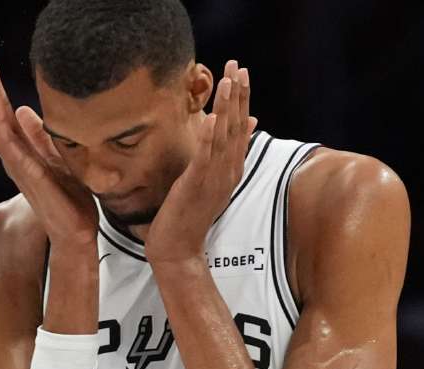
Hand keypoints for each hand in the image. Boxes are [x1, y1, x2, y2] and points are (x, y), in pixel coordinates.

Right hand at [0, 45, 97, 249]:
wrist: (76, 233)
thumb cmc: (68, 199)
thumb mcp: (57, 158)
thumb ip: (40, 137)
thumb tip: (25, 110)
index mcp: (21, 149)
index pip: (2, 110)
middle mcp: (15, 156)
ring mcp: (20, 168)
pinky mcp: (32, 179)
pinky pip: (14, 150)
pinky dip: (4, 129)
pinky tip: (1, 109)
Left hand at [146, 60, 256, 264]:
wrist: (178, 248)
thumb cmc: (190, 214)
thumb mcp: (211, 180)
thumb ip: (225, 154)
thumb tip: (245, 126)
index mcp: (231, 169)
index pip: (241, 128)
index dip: (242, 99)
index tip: (242, 73)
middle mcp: (227, 172)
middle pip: (237, 127)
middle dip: (238, 95)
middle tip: (238, 65)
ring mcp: (214, 180)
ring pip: (223, 138)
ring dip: (226, 108)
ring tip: (228, 81)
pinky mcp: (196, 187)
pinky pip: (204, 159)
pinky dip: (208, 138)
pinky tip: (209, 119)